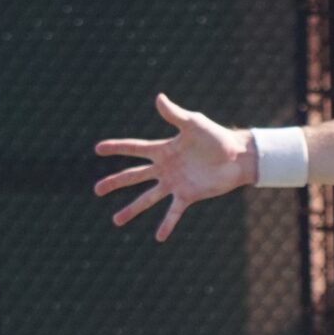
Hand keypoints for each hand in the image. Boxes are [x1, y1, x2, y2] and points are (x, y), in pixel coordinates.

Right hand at [93, 94, 252, 241]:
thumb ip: (174, 114)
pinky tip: (158, 237)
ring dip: (132, 209)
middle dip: (115, 182)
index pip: (134, 148)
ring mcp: (175, 183)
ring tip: (116, 221)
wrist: (237, 156)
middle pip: (134, 176)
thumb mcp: (193, 122)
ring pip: (148, 198)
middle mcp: (165, 168)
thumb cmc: (216, 137)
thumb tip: (158, 98)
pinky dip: (167, 224)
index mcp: (163, 149)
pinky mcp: (188, 195)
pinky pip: (174, 212)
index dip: (116, 148)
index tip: (98, 149)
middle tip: (96, 190)